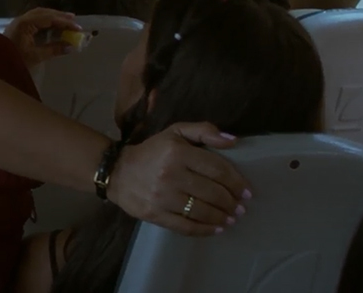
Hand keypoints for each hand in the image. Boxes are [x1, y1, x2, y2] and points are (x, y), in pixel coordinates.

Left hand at [6, 8, 80, 67]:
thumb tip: (71, 46)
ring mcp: (18, 22)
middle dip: (59, 16)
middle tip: (74, 20)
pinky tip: (52, 25)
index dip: (64, 22)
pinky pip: (34, 19)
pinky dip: (45, 20)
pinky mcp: (17, 27)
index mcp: (25, 24)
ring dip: (52, 16)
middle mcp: (21, 19)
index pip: (49, 18)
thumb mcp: (36, 56)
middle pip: (44, 12)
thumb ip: (54, 49)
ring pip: (39, 14)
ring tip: (66, 20)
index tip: (77, 27)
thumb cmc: (14, 60)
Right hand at [108, 122, 250, 235]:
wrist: (116, 171)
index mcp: (177, 152)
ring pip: (202, 211)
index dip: (236, 182)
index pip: (217, 169)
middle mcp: (170, 174)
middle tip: (240, 207)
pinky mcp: (155, 214)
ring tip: (231, 218)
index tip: (247, 191)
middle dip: (232, 202)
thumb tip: (232, 140)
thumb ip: (203, 131)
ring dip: (222, 217)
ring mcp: (162, 197)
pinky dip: (205, 230)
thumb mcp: (174, 132)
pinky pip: (186, 226)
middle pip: (213, 192)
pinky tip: (216, 229)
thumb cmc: (151, 151)